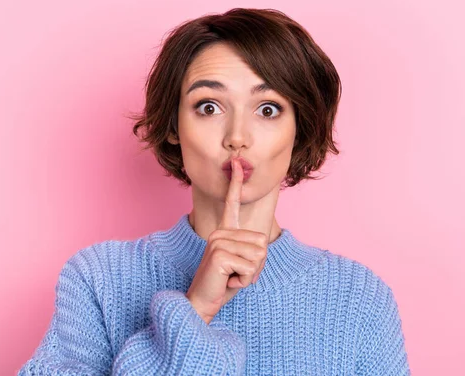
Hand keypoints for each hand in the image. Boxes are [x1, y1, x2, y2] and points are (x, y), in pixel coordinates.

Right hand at [185, 157, 268, 324]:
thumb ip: (250, 251)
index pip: (231, 203)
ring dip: (250, 274)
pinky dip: (245, 280)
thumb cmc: (223, 284)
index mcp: (224, 231)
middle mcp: (219, 232)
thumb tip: (261, 245)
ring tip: (231, 277)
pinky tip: (228, 281)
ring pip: (258, 256)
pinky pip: (250, 268)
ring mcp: (218, 241)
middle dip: (256, 265)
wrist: (202, 302)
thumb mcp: (240, 264)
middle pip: (262, 243)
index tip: (236, 162)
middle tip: (236, 273)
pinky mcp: (220, 254)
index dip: (236, 183)